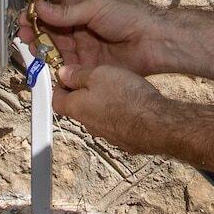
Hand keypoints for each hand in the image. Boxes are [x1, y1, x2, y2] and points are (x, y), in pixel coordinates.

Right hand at [20, 0, 168, 76]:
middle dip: (36, 36)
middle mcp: (82, 34)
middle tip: (24, 37)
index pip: (53, 16)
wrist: (154, 41)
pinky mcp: (91, 70)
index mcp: (82, 14)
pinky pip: (69, 71)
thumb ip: (67, 12)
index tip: (24, 20)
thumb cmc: (131, 18)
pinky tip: (48, 68)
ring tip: (34, 51)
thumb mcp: (95, 8)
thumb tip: (41, 7)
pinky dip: (57, 70)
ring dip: (44, 53)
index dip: (37, 18)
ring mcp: (85, 52)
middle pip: (52, 36)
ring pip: (58, 54)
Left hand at [50, 63, 166, 152]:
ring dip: (102, 104)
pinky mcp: (125, 140)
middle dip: (82, 94)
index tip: (67, 77)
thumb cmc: (126, 97)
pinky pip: (116, 124)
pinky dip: (119, 114)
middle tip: (93, 79)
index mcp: (77, 108)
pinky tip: (131, 104)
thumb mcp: (99, 74)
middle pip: (78, 108)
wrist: (156, 123)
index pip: (57, 100)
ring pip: (98, 116)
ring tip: (117, 89)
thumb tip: (63, 74)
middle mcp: (88, 125)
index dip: (60, 87)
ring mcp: (107, 135)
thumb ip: (79, 75)